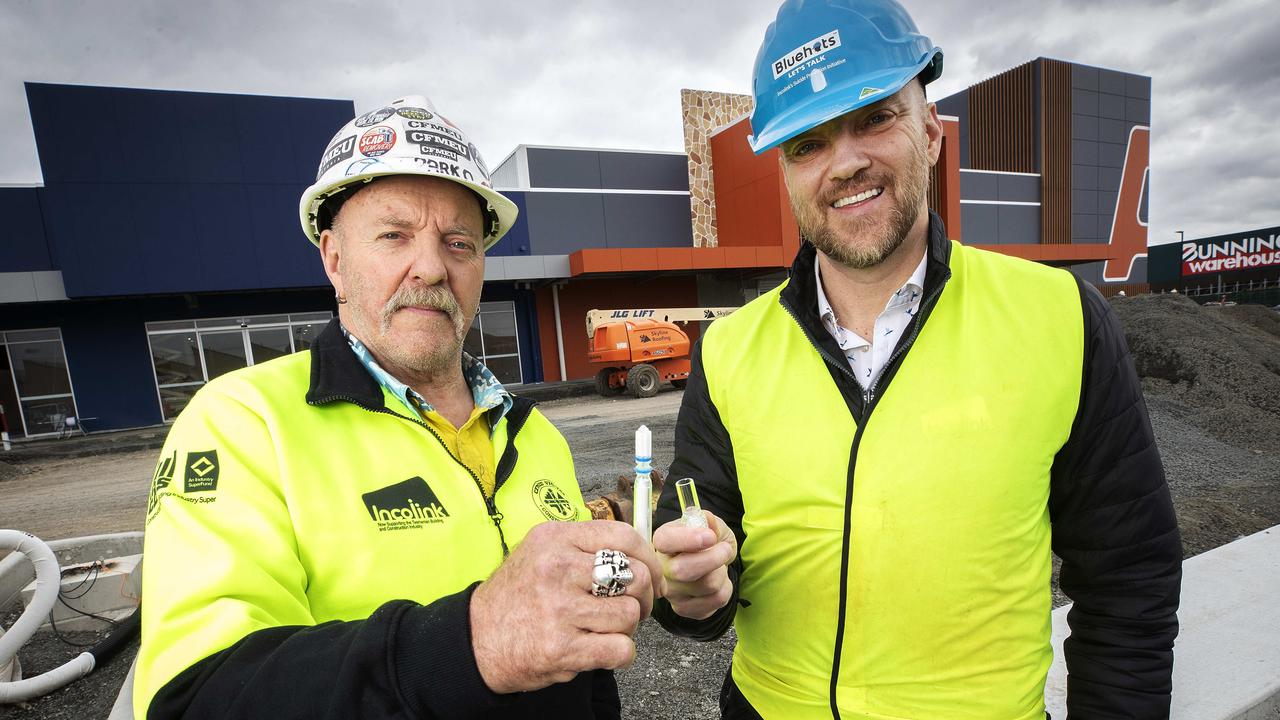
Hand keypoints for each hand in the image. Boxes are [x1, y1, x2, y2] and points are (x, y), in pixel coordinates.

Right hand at [469, 520, 664, 693]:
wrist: (476, 639)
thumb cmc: (516, 595)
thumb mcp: (540, 551)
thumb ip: (583, 547)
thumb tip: (638, 554)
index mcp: (556, 539)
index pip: (623, 537)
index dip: (648, 558)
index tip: (652, 575)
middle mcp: (557, 569)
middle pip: (634, 576)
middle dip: (643, 597)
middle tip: (633, 607)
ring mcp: (559, 610)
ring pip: (629, 615)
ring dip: (626, 628)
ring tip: (606, 629)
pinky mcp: (562, 648)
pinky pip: (620, 649)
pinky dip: (621, 654)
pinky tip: (605, 650)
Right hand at [652, 511, 736, 619]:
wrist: (712, 565)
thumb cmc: (707, 542)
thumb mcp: (711, 525)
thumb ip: (709, 520)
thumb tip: (708, 521)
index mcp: (662, 541)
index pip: (665, 541)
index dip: (688, 539)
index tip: (710, 537)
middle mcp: (660, 568)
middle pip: (683, 570)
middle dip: (713, 558)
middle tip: (725, 549)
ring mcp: (670, 591)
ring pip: (706, 586)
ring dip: (722, 573)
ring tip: (719, 567)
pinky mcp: (683, 608)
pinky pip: (715, 601)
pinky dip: (725, 589)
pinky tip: (718, 582)